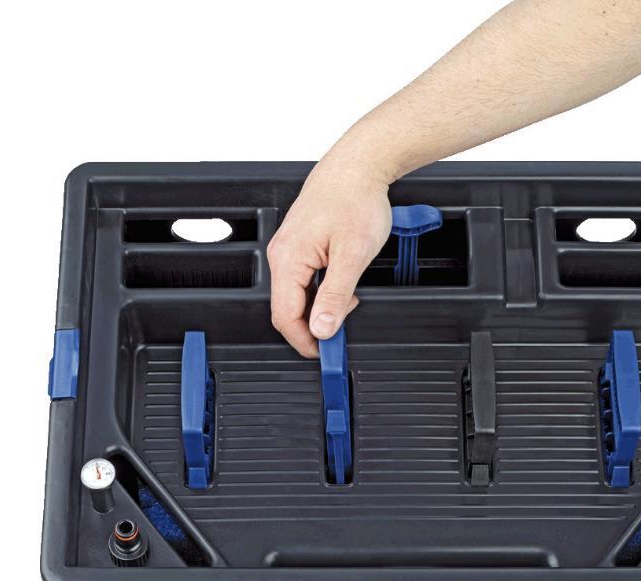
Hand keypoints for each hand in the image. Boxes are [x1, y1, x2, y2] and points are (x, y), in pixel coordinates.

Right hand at [267, 154, 391, 357]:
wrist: (358, 167)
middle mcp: (282, 255)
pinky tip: (343, 286)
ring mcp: (289, 250)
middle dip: (315, 325)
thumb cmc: (356, 200)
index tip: (326, 353)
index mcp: (288, 260)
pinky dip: (322, 292)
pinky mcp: (300, 246)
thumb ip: (335, 296)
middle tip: (344, 328)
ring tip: (349, 300)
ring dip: (322, 308)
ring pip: (297, 295)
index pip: (285, 317)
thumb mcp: (353, 255)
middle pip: (288, 309)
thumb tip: (322, 329)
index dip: (305, 341)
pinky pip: (303, 280)